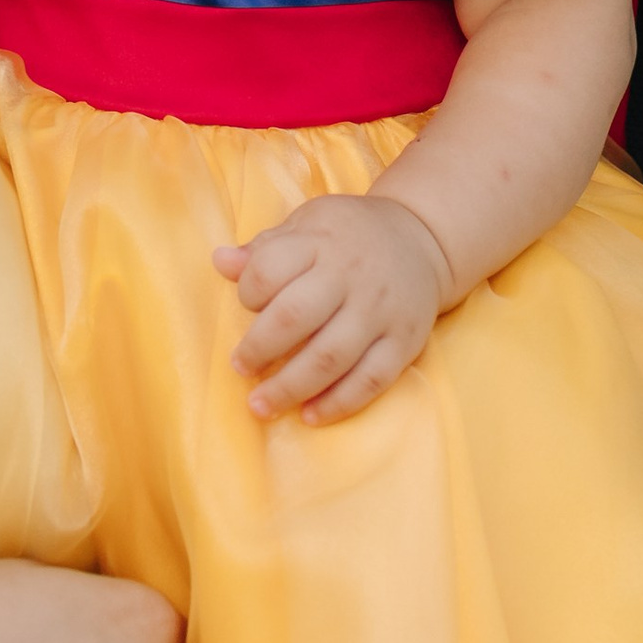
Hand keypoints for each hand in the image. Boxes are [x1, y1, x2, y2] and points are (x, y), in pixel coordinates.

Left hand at [213, 191, 446, 423]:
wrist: (422, 239)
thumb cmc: (348, 237)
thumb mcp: (307, 226)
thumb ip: (264, 248)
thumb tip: (220, 261)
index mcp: (320, 242)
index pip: (271, 269)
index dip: (249, 293)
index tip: (247, 306)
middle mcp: (351, 275)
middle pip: (296, 317)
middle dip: (260, 349)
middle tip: (241, 369)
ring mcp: (380, 311)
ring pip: (331, 357)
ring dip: (290, 387)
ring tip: (261, 406)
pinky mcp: (404, 341)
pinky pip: (371, 380)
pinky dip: (338, 403)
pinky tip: (309, 416)